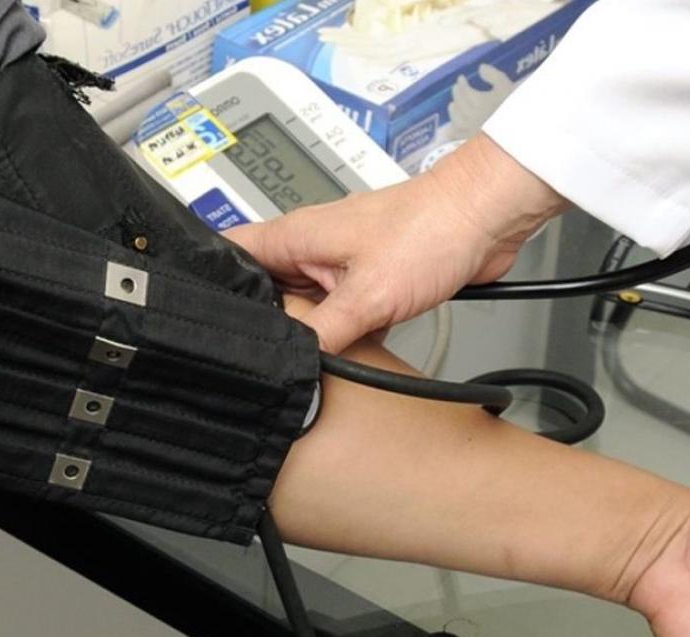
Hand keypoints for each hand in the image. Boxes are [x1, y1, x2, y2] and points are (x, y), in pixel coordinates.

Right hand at [224, 133, 568, 351]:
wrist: (485, 219)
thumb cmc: (430, 230)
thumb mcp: (367, 296)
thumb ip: (322, 333)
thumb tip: (289, 363)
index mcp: (294, 237)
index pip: (228, 254)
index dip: (209, 285)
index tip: (204, 322)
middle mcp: (309, 248)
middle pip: (262, 289)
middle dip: (260, 321)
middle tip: (254, 357)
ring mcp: (338, 265)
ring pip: (301, 304)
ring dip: (303, 329)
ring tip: (298, 358)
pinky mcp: (367, 280)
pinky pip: (337, 313)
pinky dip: (337, 332)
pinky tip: (341, 354)